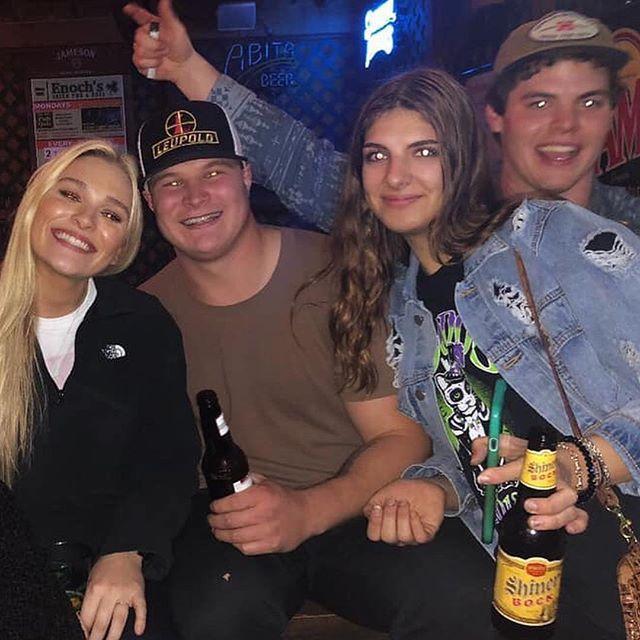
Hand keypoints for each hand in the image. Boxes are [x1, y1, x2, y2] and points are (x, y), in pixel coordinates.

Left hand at [80, 551, 145, 639]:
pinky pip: (141, 608)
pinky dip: (140, 620)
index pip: (87, 618)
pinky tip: (138, 630)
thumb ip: (88, 601)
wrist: (123, 551)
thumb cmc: (106, 566)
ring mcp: (125, 593)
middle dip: (96, 638)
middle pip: (101, 623)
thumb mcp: (90, 581)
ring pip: (119, 620)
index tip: (84, 637)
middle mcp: (110, 592)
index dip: (84, 631)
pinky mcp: (138, 592)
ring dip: (113, 636)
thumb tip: (85, 623)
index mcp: (96, 589)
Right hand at [124, 0, 194, 82]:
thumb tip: (165, 0)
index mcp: (152, 25)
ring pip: (139, 50)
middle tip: (164, 47)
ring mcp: (141, 49)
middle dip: (154, 45)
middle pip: (138, 37)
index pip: (139, 15)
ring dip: (155, 55)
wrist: (182, 66)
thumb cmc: (181, 48)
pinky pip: (139, 61)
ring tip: (162, 55)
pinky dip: (152, 64)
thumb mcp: (177, 29)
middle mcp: (145, 36)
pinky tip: (157, 62)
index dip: (133, 11)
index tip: (128, 9)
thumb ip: (168, 14)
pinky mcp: (140, 62)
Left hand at [207, 476, 311, 554]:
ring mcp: (268, 531)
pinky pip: (246, 548)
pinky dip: (236, 545)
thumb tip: (229, 483)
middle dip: (215, 521)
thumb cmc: (282, 497)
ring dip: (222, 535)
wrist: (306, 514)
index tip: (213, 507)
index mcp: (261, 495)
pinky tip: (233, 540)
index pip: (231, 502)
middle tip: (211, 520)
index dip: (217, 506)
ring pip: (235, 537)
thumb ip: (248, 481)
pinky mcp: (271, 545)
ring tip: (217, 531)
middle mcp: (264, 513)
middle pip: (230, 521)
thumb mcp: (267, 483)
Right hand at [363, 479, 445, 544]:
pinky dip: (416, 523)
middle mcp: (397, 535)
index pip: (374, 535)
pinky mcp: (426, 535)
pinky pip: (419, 537)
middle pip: (388, 537)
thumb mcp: (384, 494)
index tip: (378, 507)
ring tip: (405, 504)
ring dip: (403, 517)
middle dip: (390, 517)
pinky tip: (415, 512)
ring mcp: (412, 536)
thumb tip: (367, 514)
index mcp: (385, 527)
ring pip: (404, 537)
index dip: (375, 523)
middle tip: (394, 502)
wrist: (425, 486)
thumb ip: (372, 504)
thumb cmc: (405, 491)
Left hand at [473, 435, 588, 534]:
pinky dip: (577, 523)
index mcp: (536, 461)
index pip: (519, 464)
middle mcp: (554, 477)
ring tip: (535, 523)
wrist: (565, 459)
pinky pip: (581, 516)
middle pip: (558, 490)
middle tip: (527, 506)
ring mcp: (565, 492)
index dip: (500, 472)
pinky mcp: (573, 505)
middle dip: (546, 502)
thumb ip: (488, 445)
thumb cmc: (533, 455)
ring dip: (555, 517)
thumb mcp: (509, 446)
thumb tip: (475, 457)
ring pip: (569, 507)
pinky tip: (568, 530)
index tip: (484, 478)